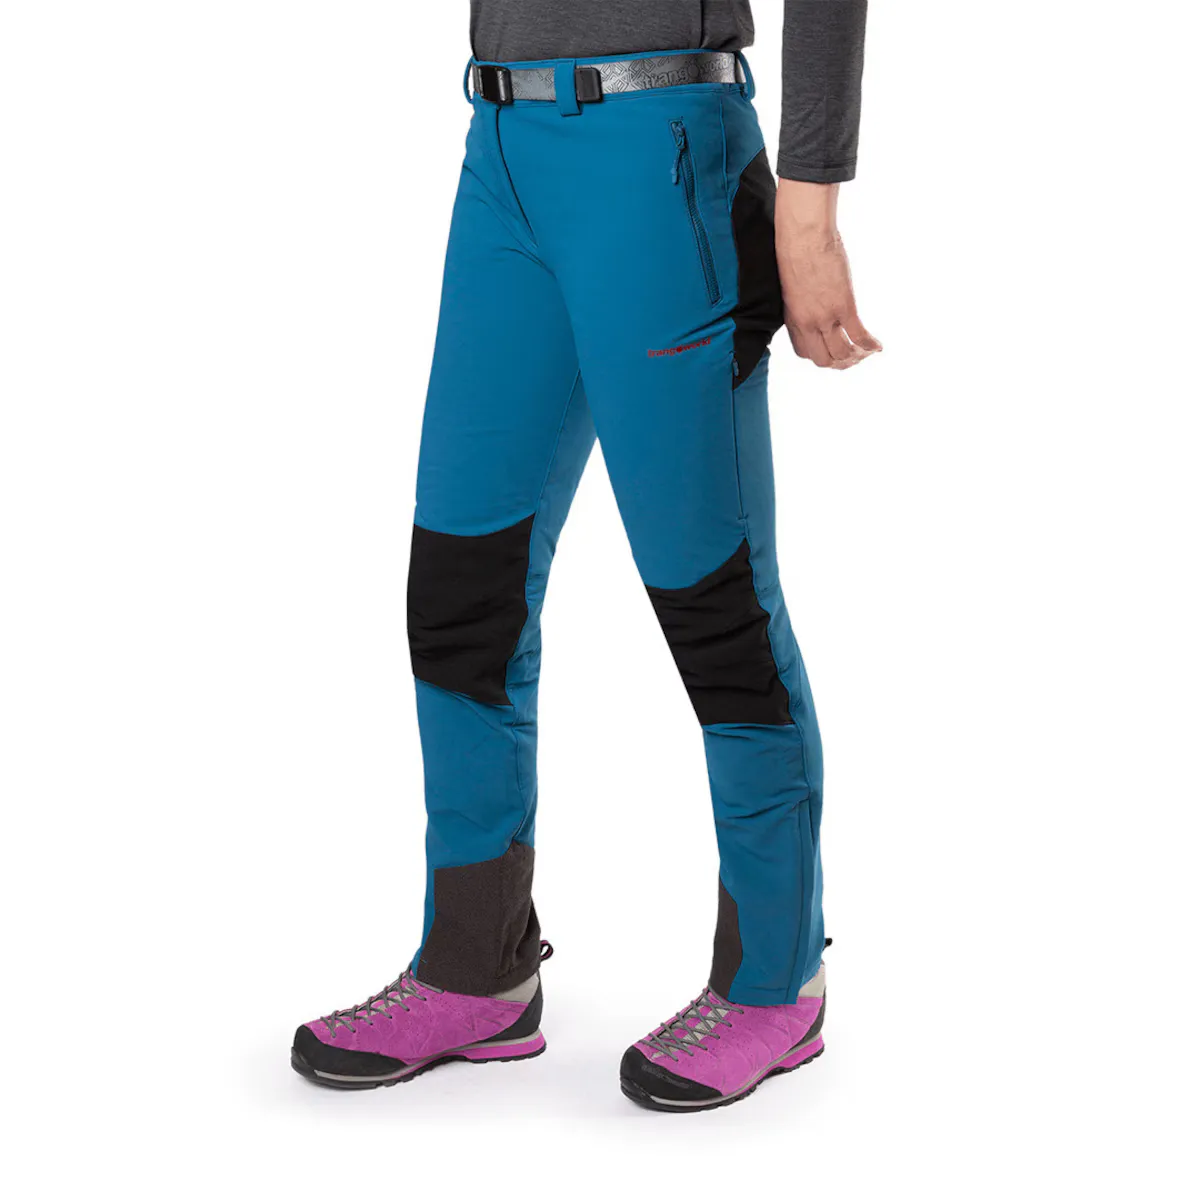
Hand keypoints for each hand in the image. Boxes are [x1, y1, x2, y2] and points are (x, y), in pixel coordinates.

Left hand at [775, 179, 880, 369]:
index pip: (804, 353)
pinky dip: (871, 345)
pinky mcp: (843, 306)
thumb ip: (801, 302)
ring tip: (867, 352)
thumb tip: (811, 304)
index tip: (832, 350)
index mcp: (793, 319)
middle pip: (823, 360)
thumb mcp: (792, 286)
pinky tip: (878, 346)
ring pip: (842, 353)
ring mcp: (825, 317)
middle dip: (840, 364)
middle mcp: (808, 323)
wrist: (802, 236)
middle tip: (854, 357)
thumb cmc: (795, 251)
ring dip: (857, 357)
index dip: (820, 356)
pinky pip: (859, 335)